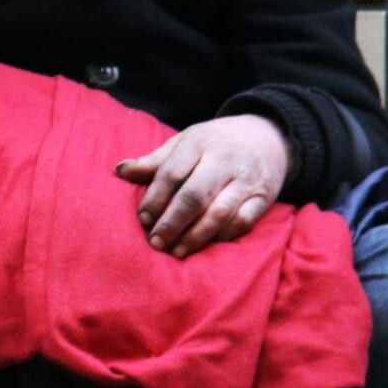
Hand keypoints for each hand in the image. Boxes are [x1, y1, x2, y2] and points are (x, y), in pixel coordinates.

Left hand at [115, 115, 290, 258]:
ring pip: (219, 212)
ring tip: (177, 252)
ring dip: (195, 236)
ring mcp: (246, 180)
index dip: (155, 199)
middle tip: (156, 242)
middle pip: (194, 195)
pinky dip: (224, 236)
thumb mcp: (185, 143)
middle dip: (172, 222)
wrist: (268, 136)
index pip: (171, 173)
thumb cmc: (215, 143)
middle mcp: (223, 160)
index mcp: (198, 143)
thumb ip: (154, 161)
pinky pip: (244, 222)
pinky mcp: (263, 197)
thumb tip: (119, 171)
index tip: (142, 220)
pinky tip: (207, 245)